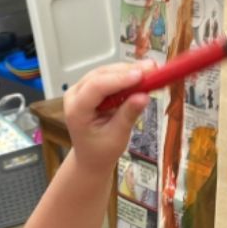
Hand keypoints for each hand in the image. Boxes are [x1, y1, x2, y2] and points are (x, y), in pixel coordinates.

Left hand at [63, 61, 153, 176]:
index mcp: (76, 111)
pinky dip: (125, 76)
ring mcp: (81, 89)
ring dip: (128, 71)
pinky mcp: (90, 87)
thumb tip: (143, 97)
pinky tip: (141, 76)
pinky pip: (108, 76)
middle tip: (152, 69)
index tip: (141, 75)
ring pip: (106, 72)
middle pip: (101, 75)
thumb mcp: (117, 137)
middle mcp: (75, 95)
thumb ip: (128, 115)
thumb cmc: (101, 151)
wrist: (91, 157)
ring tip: (151, 71)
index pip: (96, 87)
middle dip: (127, 71)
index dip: (119, 79)